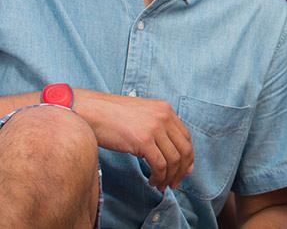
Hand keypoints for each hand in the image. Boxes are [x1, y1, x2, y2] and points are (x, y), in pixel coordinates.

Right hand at [78, 90, 192, 190]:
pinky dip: (159, 176)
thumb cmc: (111, 116)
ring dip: (169, 176)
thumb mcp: (141, 115)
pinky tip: (152, 181)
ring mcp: (155, 128)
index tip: (184, 170)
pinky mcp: (143, 140)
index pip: (186, 137)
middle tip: (174, 183)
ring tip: (160, 184)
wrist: (91, 111)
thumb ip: (157, 127)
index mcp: (166, 109)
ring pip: (174, 159)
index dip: (188, 156)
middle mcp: (164, 117)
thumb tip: (168, 151)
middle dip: (181, 170)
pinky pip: (159, 164)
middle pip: (184, 149)